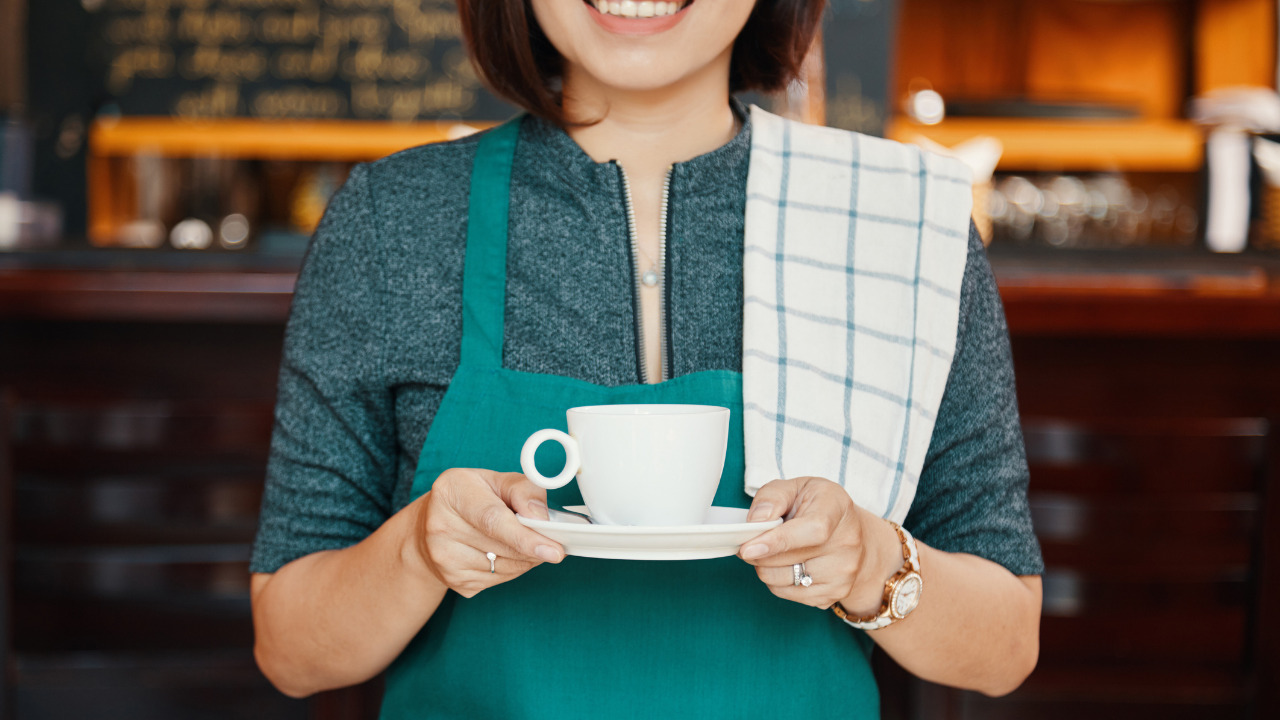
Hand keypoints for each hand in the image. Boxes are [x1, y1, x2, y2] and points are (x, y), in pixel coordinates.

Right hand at [413, 468, 563, 597]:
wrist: (430, 525)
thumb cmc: (470, 497)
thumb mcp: (495, 480)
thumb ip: (523, 490)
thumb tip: (541, 517)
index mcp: (451, 492)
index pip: (493, 519)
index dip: (526, 537)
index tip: (553, 549)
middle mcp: (440, 526)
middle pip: (503, 548)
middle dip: (535, 548)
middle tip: (553, 542)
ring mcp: (444, 558)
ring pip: (504, 568)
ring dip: (526, 559)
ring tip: (525, 542)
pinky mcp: (453, 580)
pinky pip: (498, 580)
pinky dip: (512, 569)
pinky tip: (506, 553)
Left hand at [737, 477, 898, 613]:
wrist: (850, 533)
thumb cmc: (817, 506)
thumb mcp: (795, 487)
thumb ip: (772, 498)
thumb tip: (755, 522)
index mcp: (836, 508)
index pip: (812, 530)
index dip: (777, 541)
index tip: (748, 548)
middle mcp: (846, 542)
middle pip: (789, 559)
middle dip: (758, 553)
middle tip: (751, 542)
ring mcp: (843, 572)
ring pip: (782, 580)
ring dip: (765, 567)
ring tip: (771, 552)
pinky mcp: (834, 594)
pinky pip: (787, 593)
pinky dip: (776, 581)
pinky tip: (785, 565)